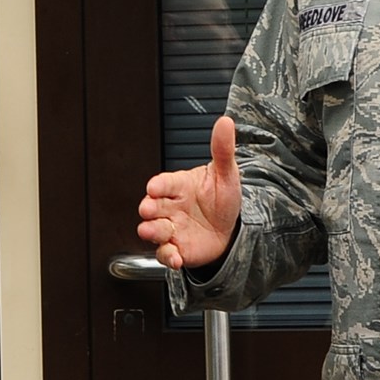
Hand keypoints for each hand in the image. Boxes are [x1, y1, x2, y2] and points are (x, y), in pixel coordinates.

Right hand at [137, 115, 242, 270]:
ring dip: (152, 232)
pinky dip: (168, 257)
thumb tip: (225, 122)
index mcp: (179, 186)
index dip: (158, 185)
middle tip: (149, 209)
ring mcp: (171, 228)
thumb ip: (222, 149)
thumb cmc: (222, 199)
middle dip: (148, 208)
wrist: (231, 229)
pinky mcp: (175, 248)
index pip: (164, 183)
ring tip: (157, 231)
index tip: (154, 187)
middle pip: (151, 207)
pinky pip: (165, 254)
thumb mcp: (227, 174)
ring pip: (153, 230)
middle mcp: (170, 207)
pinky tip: (175, 256)